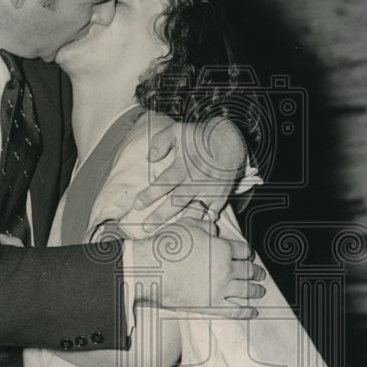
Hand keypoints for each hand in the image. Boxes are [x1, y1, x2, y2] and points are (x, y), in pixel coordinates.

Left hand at [132, 117, 246, 229]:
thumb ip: (161, 142)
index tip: (137, 205)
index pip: (164, 183)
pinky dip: (202, 224)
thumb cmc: (199, 138)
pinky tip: (190, 233)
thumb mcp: (177, 131)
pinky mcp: (220, 197)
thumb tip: (149, 158)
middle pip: (176, 202)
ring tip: (166, 236)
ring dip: (179, 224)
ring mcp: (210, 191)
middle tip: (145, 228)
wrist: (229, 141)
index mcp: (184, 167)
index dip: (150, 195)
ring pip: (193, 211)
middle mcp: (196, 181)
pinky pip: (211, 214)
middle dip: (160, 216)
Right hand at [133, 218, 265, 318]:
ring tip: (260, 291)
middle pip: (248, 271)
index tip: (249, 255)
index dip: (248, 252)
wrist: (152, 269)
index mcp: (222, 248)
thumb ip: (205, 223)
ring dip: (256, 290)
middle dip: (256, 272)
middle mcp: (226, 269)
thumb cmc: (167, 246)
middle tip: (260, 274)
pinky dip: (246, 311)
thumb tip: (214, 224)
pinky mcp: (211, 305)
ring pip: (246, 290)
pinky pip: (235, 310)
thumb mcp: (188, 225)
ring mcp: (220, 288)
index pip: (243, 250)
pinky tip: (253, 312)